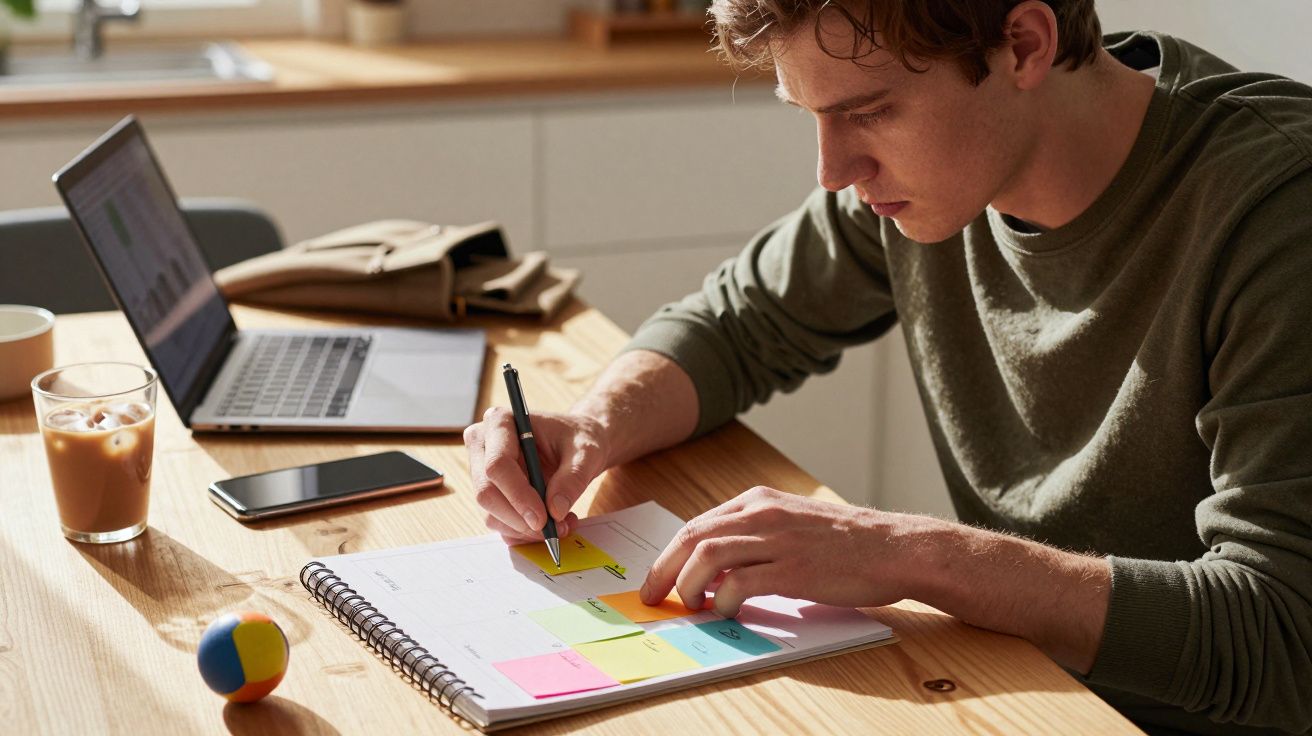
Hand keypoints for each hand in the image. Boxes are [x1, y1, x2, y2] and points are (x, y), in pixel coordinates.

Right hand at [464, 408, 609, 543]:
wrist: (575, 444)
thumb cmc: (577, 439)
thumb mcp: (586, 453)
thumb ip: (573, 478)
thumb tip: (555, 511)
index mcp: (500, 422)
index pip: (497, 465)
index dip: (518, 495)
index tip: (543, 518)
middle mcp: (483, 444)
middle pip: (487, 492)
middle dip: (520, 519)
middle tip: (553, 530)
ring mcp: (481, 471)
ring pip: (491, 513)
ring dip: (524, 529)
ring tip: (561, 524)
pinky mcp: (490, 493)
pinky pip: (498, 522)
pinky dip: (523, 532)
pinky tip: (550, 524)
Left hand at [640, 487, 919, 616]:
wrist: (894, 547)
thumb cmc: (846, 541)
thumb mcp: (793, 523)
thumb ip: (755, 537)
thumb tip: (717, 571)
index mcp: (760, 500)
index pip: (698, 524)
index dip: (670, 554)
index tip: (658, 578)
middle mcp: (763, 513)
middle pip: (693, 537)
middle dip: (664, 569)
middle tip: (653, 596)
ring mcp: (778, 539)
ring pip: (708, 555)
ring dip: (689, 584)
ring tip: (691, 605)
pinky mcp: (794, 569)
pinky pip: (741, 583)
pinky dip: (725, 599)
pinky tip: (728, 610)